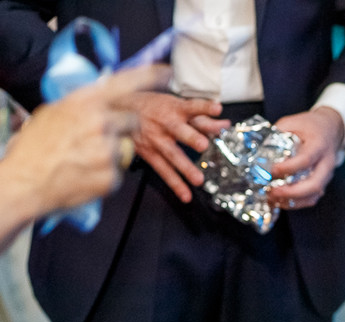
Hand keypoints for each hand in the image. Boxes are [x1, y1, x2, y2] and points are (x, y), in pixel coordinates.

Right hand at [0, 64, 170, 218]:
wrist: (23, 182)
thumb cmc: (33, 148)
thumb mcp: (52, 114)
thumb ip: (81, 106)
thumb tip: (97, 103)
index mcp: (85, 103)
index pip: (125, 83)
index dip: (149, 76)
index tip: (166, 72)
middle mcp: (101, 122)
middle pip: (132, 121)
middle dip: (122, 129)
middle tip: (98, 139)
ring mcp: (108, 150)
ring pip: (125, 148)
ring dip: (112, 153)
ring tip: (84, 159)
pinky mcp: (112, 175)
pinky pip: (117, 172)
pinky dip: (105, 175)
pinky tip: (83, 174)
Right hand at [113, 90, 227, 202]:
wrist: (119, 109)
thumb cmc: (153, 106)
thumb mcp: (175, 104)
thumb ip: (202, 116)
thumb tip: (225, 124)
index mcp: (174, 107)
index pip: (192, 106)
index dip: (204, 107)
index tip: (217, 108)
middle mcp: (165, 123)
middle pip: (179, 130)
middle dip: (191, 137)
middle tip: (203, 145)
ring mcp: (156, 140)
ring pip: (171, 154)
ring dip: (185, 167)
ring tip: (198, 180)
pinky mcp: (149, 153)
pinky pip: (164, 170)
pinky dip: (175, 184)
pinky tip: (185, 195)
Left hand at [267, 106, 344, 210]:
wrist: (330, 129)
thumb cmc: (311, 126)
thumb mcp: (292, 122)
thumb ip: (277, 134)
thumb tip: (257, 149)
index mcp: (319, 144)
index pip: (306, 160)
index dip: (289, 168)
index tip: (272, 170)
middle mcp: (326, 163)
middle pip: (314, 184)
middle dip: (292, 192)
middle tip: (272, 192)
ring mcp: (326, 176)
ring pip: (313, 195)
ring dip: (292, 201)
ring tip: (273, 199)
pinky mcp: (322, 183)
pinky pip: (311, 199)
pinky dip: (296, 203)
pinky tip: (281, 201)